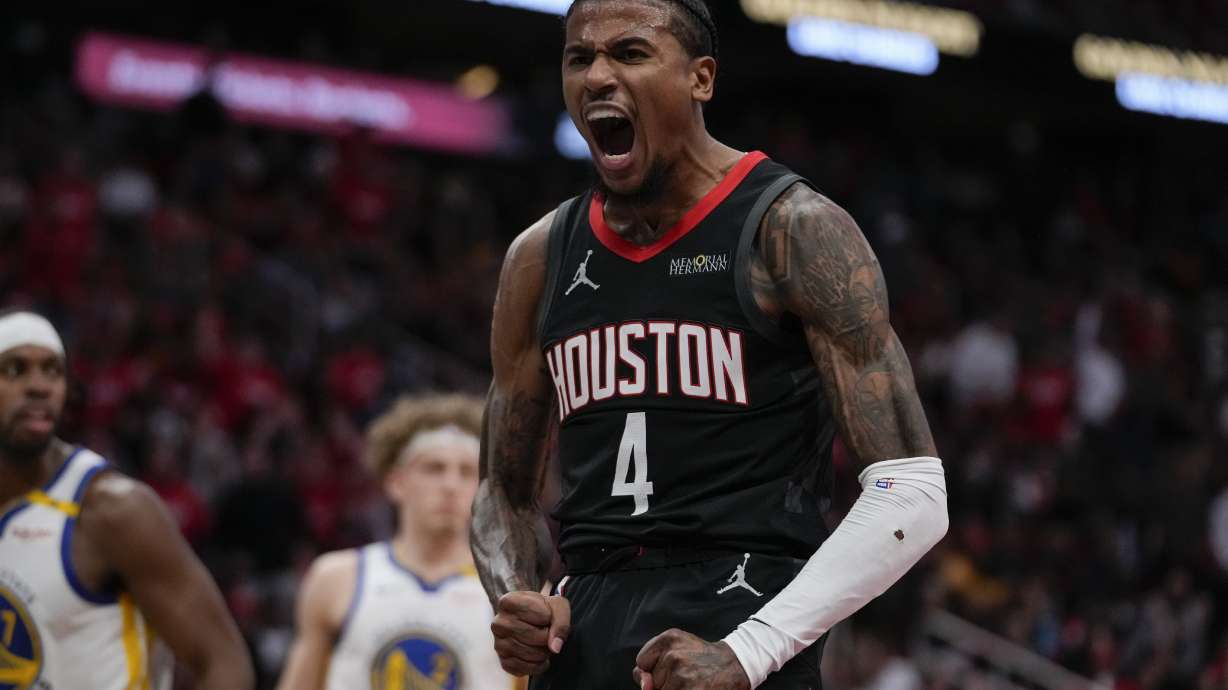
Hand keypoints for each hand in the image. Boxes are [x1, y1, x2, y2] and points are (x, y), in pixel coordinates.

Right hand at [490, 584, 570, 675]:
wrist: (535, 623)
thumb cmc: (545, 611)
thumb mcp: (558, 607)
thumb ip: (561, 623)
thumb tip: (555, 648)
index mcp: (508, 602)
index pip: (542, 616)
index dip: (550, 617)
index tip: (546, 614)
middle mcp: (498, 623)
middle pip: (534, 636)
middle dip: (548, 637)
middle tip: (547, 632)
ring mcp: (498, 644)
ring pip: (531, 654)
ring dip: (545, 652)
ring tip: (543, 643)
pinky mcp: (503, 662)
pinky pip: (526, 669)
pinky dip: (538, 665)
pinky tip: (539, 656)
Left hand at [633, 628, 750, 689]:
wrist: (734, 665)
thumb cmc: (701, 658)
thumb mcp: (676, 646)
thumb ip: (651, 663)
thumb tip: (644, 685)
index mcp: (669, 639)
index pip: (642, 662)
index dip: (653, 669)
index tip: (671, 666)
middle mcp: (674, 655)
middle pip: (651, 681)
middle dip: (664, 682)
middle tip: (686, 675)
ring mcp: (682, 675)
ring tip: (691, 683)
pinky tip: (694, 688)